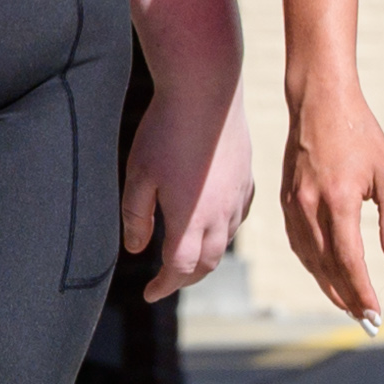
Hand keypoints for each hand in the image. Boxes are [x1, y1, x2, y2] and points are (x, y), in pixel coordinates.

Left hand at [119, 68, 255, 304]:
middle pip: (207, 263)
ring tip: (188, 254)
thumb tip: (136, 249)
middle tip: (167, 280)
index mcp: (191, 219)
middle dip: (186, 277)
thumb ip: (136, 217)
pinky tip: (215, 222)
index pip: (179, 269)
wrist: (207, 89)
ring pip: (226, 241)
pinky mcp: (247, 177)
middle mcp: (221, 215)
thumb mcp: (139, 175)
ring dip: (206, 255)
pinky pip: (239, 217)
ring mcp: (238, 196)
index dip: (163, 286)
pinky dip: (225, 231)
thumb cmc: (166, 130)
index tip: (149, 294)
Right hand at [280, 84, 383, 322]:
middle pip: (327, 268)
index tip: (375, 313)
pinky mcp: (285, 202)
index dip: (361, 292)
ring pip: (309, 260)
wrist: (318, 101)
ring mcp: (292, 206)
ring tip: (349, 305)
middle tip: (366, 320)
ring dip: (329, 287)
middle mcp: (309, 208)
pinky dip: (314, 265)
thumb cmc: (359, 133)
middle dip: (347, 299)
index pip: (348, 261)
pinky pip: (299, 244)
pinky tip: (327, 274)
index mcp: (337, 201)